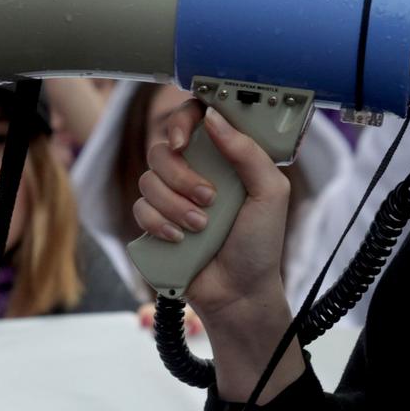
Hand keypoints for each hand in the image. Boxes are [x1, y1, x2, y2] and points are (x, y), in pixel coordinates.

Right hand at [134, 100, 302, 401]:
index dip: (183, 121)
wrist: (240, 293)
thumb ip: (248, 152)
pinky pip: (139, 208)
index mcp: (223, 158)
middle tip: (209, 198)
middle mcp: (194, 172)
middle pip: (162, 147)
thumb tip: (214, 117)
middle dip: (182, 175)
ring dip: (175, 205)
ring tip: (201, 227)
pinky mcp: (154, 223)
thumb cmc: (260, 243)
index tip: (185, 140)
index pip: (194, 119)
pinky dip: (159, 224)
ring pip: (148, 179)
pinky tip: (180, 239)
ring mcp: (171, 197)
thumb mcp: (270, 192)